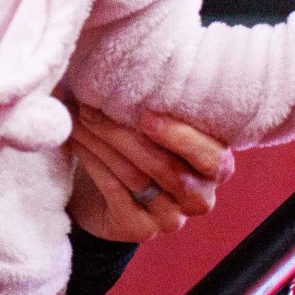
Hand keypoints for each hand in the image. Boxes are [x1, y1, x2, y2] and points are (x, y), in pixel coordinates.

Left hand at [68, 106, 232, 240]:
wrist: (112, 197)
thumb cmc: (143, 149)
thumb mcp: (162, 130)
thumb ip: (163, 109)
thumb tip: (133, 66)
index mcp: (218, 168)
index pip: (212, 158)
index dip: (181, 138)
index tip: (146, 116)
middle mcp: (200, 197)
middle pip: (168, 169)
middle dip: (126, 135)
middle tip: (94, 107)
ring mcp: (171, 219)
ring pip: (137, 177)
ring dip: (104, 143)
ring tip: (81, 117)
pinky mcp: (139, 229)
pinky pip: (114, 190)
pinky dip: (93, 161)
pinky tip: (77, 140)